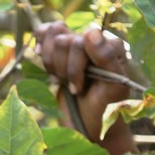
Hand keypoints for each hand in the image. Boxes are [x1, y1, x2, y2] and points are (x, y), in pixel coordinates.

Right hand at [35, 22, 130, 142]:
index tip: (78, 89)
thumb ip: (107, 58)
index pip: (80, 42)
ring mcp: (75, 43)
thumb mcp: (114, 88)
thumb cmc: (105, 108)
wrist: (90, 121)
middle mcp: (93, 40)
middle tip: (73, 88)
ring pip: (51, 36)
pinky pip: (44, 32)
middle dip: (63, 69)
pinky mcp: (60, 49)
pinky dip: (41, 46)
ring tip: (63, 81)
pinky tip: (42, 57)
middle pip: (62, 40)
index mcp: (110, 45)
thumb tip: (91, 32)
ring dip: (52, 63)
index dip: (73, 67)